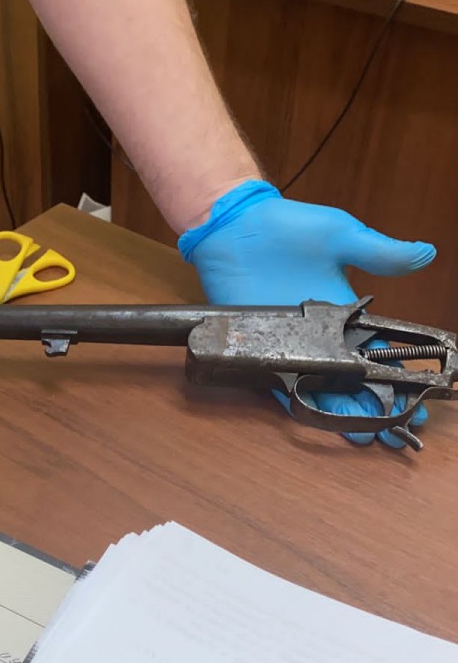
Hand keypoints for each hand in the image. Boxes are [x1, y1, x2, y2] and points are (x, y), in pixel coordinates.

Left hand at [179, 182, 436, 447]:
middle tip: (398, 428)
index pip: (376, 353)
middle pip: (353, 380)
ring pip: (322, 389)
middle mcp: (319, 336)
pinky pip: (283, 384)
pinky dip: (302, 403)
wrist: (236, 228)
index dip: (397, 376)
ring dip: (344, 413)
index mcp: (343, 313)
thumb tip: (426, 252)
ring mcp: (290, 346)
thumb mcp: (341, 235)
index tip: (418, 396)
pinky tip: (322, 420)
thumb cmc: (287, 228)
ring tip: (367, 434)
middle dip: (376, 406)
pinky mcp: (261, 350)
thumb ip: (381, 252)